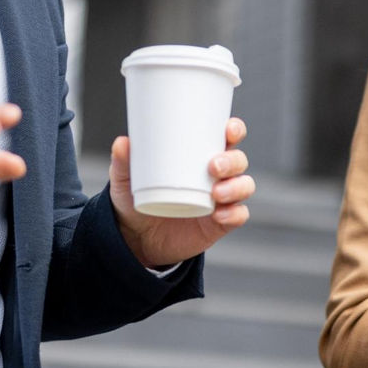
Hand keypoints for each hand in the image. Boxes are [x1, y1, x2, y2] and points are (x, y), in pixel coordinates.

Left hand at [109, 118, 253, 268]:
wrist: (137, 237)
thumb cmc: (137, 199)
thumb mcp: (126, 180)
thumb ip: (124, 162)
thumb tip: (123, 143)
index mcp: (199, 155)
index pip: (227, 137)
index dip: (234, 130)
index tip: (228, 130)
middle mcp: (216, 175)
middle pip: (239, 160)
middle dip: (233, 160)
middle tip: (213, 166)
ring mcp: (221, 199)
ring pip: (244, 186)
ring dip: (236, 186)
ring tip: (216, 193)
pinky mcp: (220, 223)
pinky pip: (238, 215)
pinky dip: (234, 214)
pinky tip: (220, 215)